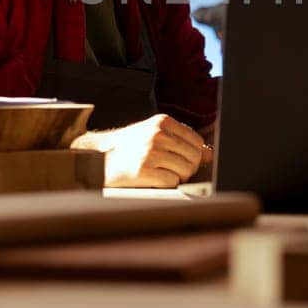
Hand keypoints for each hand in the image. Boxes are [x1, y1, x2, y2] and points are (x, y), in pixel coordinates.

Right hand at [75, 114, 212, 187]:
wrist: (98, 157)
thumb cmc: (129, 147)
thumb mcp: (154, 134)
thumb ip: (181, 140)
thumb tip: (209, 154)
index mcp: (162, 121)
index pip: (196, 141)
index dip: (195, 154)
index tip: (184, 160)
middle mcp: (157, 134)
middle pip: (194, 157)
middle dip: (188, 168)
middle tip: (173, 170)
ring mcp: (150, 152)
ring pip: (185, 171)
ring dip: (178, 177)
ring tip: (161, 174)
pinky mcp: (143, 171)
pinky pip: (172, 182)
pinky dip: (167, 185)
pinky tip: (154, 180)